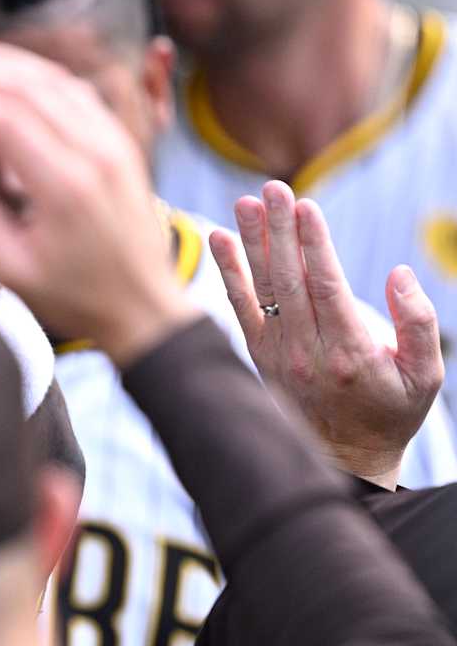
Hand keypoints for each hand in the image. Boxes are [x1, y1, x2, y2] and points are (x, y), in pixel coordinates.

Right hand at [0, 38, 195, 364]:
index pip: (5, 121)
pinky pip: (77, 92)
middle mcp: (95, 154)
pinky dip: (37, 74)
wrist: (143, 305)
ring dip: (4, 62)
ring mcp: (114, 143)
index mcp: (66, 187)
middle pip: (29, 90)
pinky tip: (7, 70)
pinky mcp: (121, 142)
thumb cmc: (73, 294)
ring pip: (55, 82)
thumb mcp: (12, 266)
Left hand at [210, 180, 442, 488]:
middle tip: (273, 188)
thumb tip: (398, 274)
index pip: (325, 287)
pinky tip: (220, 239)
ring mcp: (277, 354)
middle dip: (279, 231)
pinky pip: (239, 307)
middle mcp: (306, 352)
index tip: (305, 206)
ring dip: (251, 243)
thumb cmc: (392, 410)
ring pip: (261, 290)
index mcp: (349, 354)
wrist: (344, 457)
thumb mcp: (425, 375)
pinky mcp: (259, 354)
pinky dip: (228, 272)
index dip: (313, 245)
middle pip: (288, 281)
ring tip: (246, 202)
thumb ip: (416, 324)